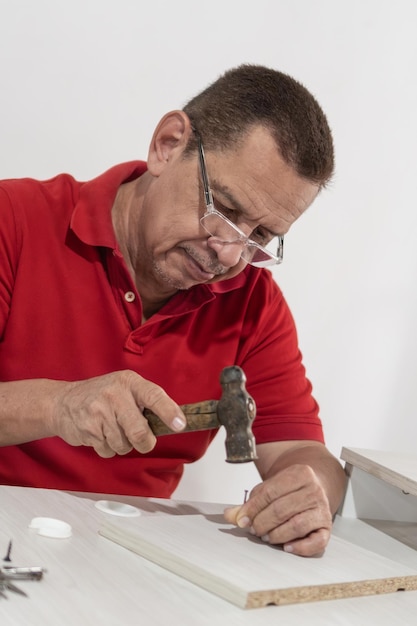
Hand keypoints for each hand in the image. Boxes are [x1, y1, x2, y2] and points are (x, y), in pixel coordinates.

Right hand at [50, 370, 185, 457]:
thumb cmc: (102, 396)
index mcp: (129, 382)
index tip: (180, 425)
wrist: (62, 402)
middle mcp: (115, 394)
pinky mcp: (87, 429)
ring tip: (112, 430)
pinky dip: (108, 448)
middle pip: (139, 431)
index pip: (154, 396)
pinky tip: (100, 434)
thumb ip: (146, 401)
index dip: (169, 411)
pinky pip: (108, 450)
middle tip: (143, 441)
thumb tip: (174, 422)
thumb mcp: (124, 387)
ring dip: (122, 444)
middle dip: (145, 443)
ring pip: (124, 444)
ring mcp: (99, 412)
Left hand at [224, 464, 332, 556]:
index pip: (270, 492)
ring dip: (276, 535)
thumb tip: (230, 516)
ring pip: (297, 525)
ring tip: (266, 536)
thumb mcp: (270, 488)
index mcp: (299, 474)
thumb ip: (251, 502)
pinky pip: (316, 542)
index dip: (253, 508)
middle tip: (253, 529)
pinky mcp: (327, 527)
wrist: (315, 486)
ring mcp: (322, 509)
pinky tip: (286, 547)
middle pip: (281, 510)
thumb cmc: (289, 489)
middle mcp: (313, 490)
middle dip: (262, 523)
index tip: (241, 520)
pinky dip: (300, 548)